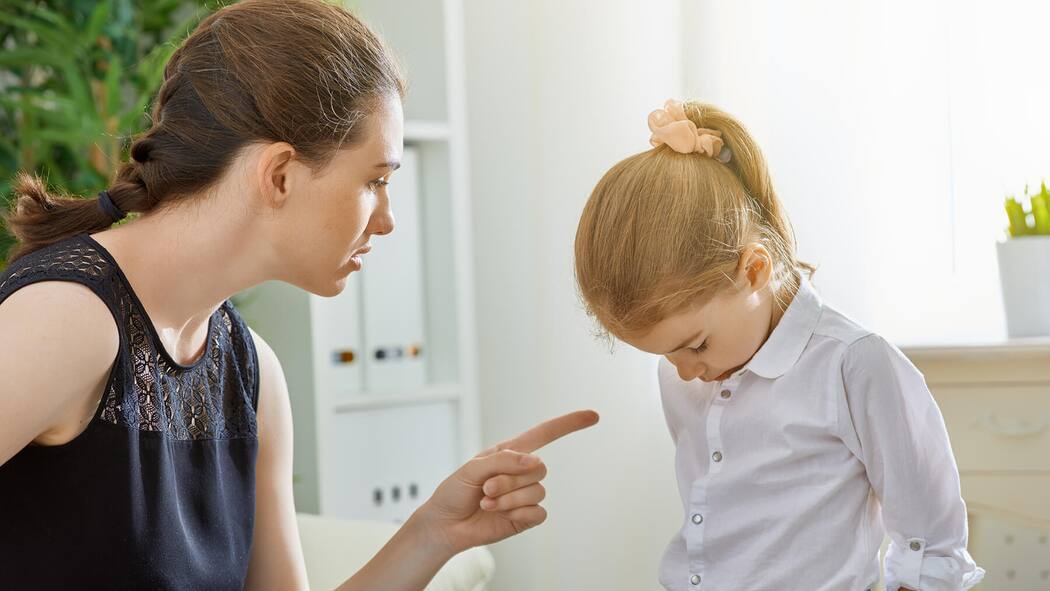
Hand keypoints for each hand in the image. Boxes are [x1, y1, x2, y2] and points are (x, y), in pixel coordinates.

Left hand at [414, 410, 599, 554]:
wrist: (445, 525)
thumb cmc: (454, 492)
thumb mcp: (472, 468)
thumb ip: (504, 460)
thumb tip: (536, 461)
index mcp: (510, 453)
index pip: (545, 434)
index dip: (569, 424)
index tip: (593, 416)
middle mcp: (521, 472)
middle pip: (539, 468)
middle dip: (510, 479)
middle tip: (486, 488)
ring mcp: (525, 496)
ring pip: (537, 491)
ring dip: (509, 499)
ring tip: (486, 502)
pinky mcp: (525, 518)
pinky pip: (538, 512)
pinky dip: (518, 514)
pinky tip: (501, 515)